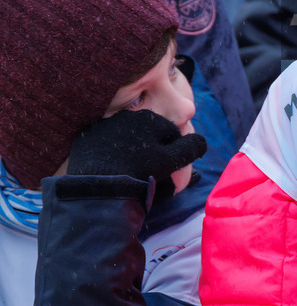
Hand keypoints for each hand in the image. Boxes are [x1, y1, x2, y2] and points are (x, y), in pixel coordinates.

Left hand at [67, 109, 206, 183]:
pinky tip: (112, 170)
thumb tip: (201, 141)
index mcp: (150, 119)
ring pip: (127, 138)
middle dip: (152, 150)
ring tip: (130, 172)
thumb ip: (191, 148)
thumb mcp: (172, 162)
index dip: (173, 152)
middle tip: (149, 172)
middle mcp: (126, 116)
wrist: (98, 189)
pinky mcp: (86, 139)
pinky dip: (111, 155)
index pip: (170, 133)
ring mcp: (104, 126)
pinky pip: (106, 145)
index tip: (167, 168)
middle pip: (148, 134)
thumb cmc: (140, 173)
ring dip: (132, 151)